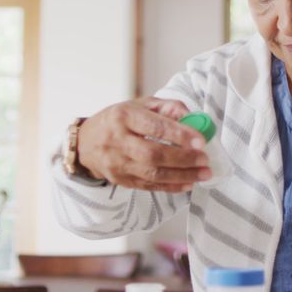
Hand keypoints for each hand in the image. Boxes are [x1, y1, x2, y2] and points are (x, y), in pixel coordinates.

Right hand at [76, 97, 210, 192]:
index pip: (154, 126)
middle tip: (205, 160)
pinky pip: (149, 186)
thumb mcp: (140, 105)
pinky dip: (171, 186)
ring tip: (203, 174)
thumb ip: (168, 108)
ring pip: (152, 174)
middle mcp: (118, 140)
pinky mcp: (120, 180)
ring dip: (181, 175)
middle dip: (183, 159)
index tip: (201, 141)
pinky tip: (188, 183)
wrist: (86, 143)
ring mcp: (117, 163)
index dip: (179, 134)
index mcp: (123, 116)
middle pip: (153, 154)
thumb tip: (194, 119)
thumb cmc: (119, 120)